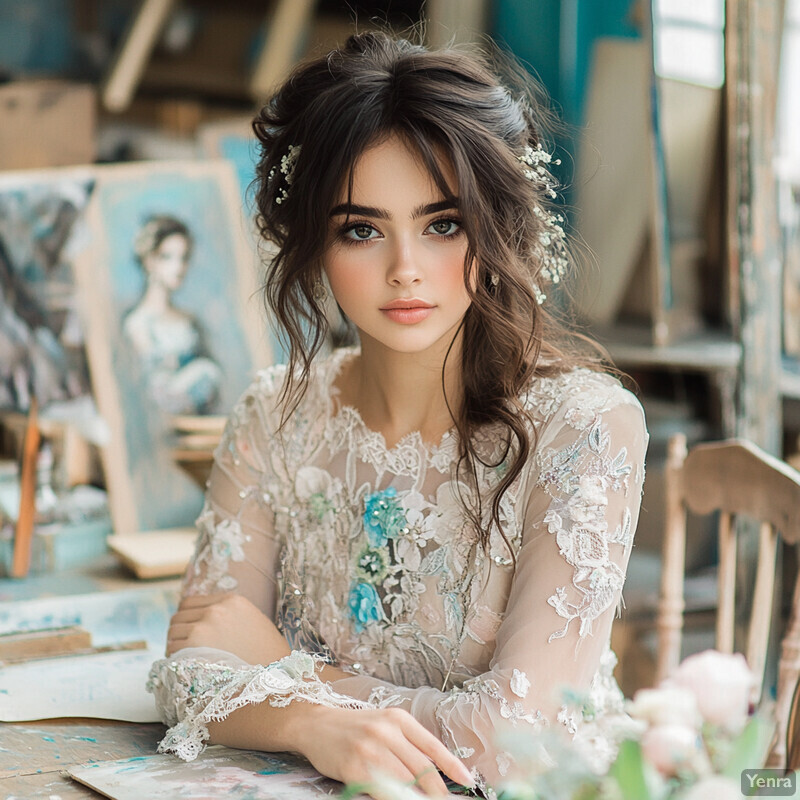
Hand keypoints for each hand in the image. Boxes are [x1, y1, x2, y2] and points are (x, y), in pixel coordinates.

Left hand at [166, 593, 290, 663]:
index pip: (191, 602)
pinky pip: (171, 650)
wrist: (274, 678)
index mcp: (232, 601)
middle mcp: (216, 609)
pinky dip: (174, 659)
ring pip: (173, 631)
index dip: (188, 618)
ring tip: (187, 660)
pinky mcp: (194, 647)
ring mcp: (204, 626)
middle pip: (179, 615)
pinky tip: (186, 669)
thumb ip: (232, 617)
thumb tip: (209, 621)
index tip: (190, 632)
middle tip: (186, 649)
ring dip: (176, 644)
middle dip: (180, 631)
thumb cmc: (268, 656)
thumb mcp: (255, 623)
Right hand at [291, 705, 473, 797]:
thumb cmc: (354, 728)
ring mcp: (370, 749)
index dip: (452, 766)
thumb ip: (407, 744)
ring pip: (405, 783)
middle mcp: (386, 731)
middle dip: (437, 792)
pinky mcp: (354, 768)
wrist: (315, 724)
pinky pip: (382, 790)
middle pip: (421, 769)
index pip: (432, 745)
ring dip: (417, 798)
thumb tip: (434, 772)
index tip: (467, 781)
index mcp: (398, 719)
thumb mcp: (384, 725)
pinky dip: (394, 799)